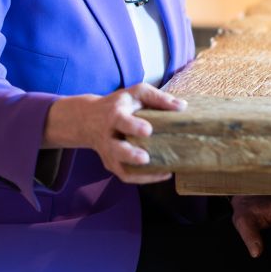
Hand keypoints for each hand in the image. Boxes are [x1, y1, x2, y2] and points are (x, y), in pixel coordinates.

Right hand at [44, 81, 185, 184]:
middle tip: (145, 158)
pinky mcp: (111, 164)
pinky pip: (125, 175)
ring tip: (162, 171)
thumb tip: (182, 106)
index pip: (121, 122)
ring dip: (139, 173)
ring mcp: (109, 153)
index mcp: (115, 116)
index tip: (148, 130)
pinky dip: (143, 178)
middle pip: (116, 149)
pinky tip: (162, 174)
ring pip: (120, 167)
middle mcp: (109, 137)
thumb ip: (157, 97)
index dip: (133, 126)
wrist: (88, 120)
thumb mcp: (135, 93)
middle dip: (130, 155)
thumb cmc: (119, 104)